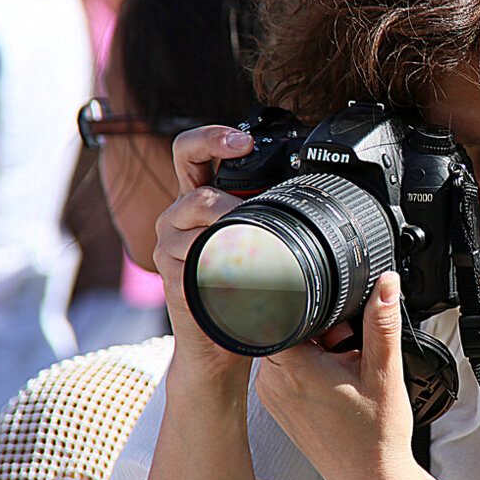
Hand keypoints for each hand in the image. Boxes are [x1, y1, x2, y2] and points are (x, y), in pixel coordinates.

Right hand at [153, 125, 255, 378]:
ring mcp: (169, 248)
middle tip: (256, 217)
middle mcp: (177, 218)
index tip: (243, 141)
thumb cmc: (243, 286)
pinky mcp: (173, 278)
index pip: (189, 152)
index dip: (211, 138)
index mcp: (197, 200)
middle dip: (231, 204)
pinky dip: (227, 266)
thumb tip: (310, 183)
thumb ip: (266, 209)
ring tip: (258, 254)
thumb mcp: (257, 238)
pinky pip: (198, 262)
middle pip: (195, 193)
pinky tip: (243, 276)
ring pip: (199, 230)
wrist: (222, 341)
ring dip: (236, 238)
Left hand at [255, 272, 418, 479]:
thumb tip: (385, 283)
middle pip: (288, 327)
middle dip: (322, 329)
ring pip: (290, 346)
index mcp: (293, 366)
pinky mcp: (279, 406)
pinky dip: (312, 368)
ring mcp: (272, 396)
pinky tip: (336, 386)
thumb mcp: (384, 371)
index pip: (284, 311)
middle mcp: (272, 381)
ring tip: (344, 371)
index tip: (339, 322)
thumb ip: (382, 321)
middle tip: (348, 350)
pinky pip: (289, 369)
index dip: (314, 307)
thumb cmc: (375, 436)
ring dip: (317, 348)